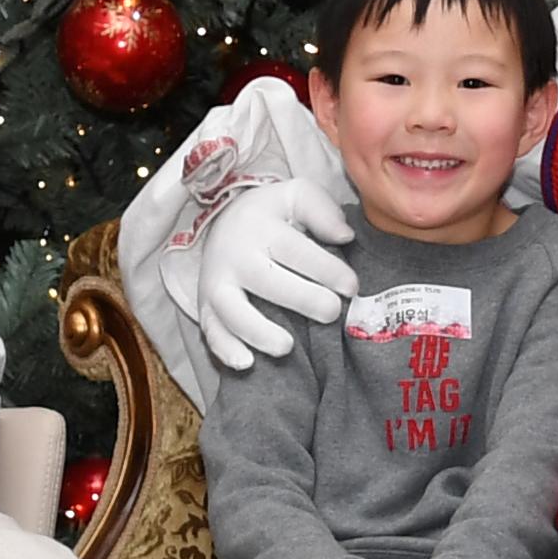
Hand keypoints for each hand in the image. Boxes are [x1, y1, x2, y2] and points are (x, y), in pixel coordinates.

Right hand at [197, 177, 357, 368]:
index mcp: (260, 226)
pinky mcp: (206, 307)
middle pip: (267, 281)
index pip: (295, 250)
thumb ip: (322, 210)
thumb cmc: (272, 215)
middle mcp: (235, 256)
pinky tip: (247, 363)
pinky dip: (224, 349)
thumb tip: (344, 235)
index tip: (352, 287)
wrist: (224, 224)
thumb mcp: (296, 195)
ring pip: (232, 311)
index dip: (326, 269)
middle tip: (332, 312)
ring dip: (258, 331)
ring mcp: (217, 283)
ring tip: (287, 346)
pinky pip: (211, 331)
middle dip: (302, 299)